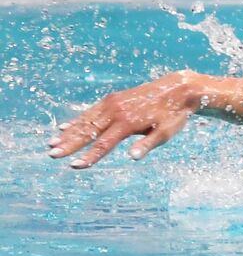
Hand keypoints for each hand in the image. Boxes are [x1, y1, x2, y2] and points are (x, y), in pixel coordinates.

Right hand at [48, 71, 203, 167]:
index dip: (89, 156)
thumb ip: (147, 144)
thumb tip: (132, 157)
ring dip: (68, 133)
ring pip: (86, 120)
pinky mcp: (112, 99)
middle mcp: (116, 111)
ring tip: (52, 145)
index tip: (75, 166)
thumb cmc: (173, 115)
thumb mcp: (166, 132)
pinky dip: (76, 121)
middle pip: (88, 131)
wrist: (178, 89)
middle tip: (52, 155)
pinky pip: (90, 112)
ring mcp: (112, 103)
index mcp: (128, 122)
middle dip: (69, 145)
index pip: (104, 143)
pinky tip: (64, 128)